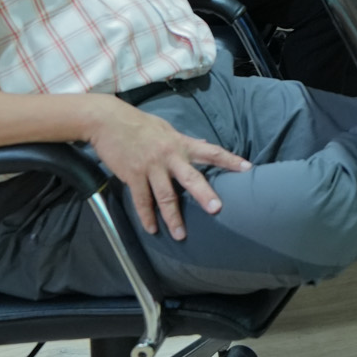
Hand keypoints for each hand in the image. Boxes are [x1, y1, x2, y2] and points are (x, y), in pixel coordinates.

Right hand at [87, 98, 250, 239]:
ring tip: (181, 235)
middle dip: (204, 194)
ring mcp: (150, 167)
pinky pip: (141, 200)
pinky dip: (146, 216)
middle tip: (216, 209)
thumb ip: (185, 140)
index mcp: (181, 143)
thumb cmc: (140, 124)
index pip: (211, 151)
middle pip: (190, 177)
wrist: (109, 121)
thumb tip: (203, 143)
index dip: (229, 159)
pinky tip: (152, 229)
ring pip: (165, 196)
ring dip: (173, 217)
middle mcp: (169, 156)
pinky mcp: (132, 175)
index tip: (248, 168)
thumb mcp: (167, 129)